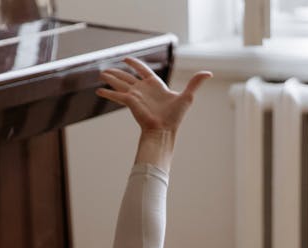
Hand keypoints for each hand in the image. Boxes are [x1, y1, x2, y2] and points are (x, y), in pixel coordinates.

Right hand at [96, 57, 212, 133]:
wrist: (164, 130)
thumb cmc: (176, 116)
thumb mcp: (188, 97)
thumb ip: (196, 83)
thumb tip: (209, 73)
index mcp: (156, 86)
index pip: (143, 70)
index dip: (135, 63)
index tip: (126, 58)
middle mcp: (144, 90)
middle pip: (128, 77)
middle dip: (117, 73)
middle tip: (106, 69)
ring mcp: (135, 96)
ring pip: (120, 83)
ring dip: (110, 78)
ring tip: (101, 74)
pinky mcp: (129, 102)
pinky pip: (116, 96)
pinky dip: (107, 93)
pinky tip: (98, 91)